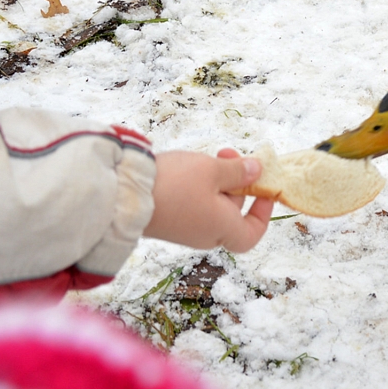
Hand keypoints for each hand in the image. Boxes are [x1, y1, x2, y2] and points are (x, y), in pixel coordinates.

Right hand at [144, 149, 273, 252]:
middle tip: (229, 154)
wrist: (124, 194)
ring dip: (216, 179)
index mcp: (222, 228)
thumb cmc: (174, 184)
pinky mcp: (167, 219)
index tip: (263, 189)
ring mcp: (184, 229)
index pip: (251, 234)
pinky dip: (197, 185)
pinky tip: (188, 166)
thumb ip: (238, 171)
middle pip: (231, 212)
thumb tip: (257, 171)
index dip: (262, 213)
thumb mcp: (212, 170)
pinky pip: (192, 204)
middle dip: (236, 182)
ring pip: (211, 204)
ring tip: (209, 156)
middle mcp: (204, 234)